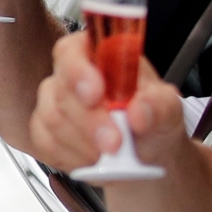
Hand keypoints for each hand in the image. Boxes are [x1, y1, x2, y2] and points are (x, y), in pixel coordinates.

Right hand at [28, 33, 187, 171]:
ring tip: (112, 154)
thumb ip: (160, 105)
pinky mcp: (43, 131)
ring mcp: (52, 102)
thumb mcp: (169, 109)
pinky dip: (73, 158)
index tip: (95, 94)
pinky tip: (93, 160)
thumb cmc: (152, 119)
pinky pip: (46, 144)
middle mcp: (70, 75)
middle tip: (115, 144)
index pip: (73, 50)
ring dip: (84, 143)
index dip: (78, 70)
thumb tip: (139, 110)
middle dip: (89, 121)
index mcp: (98, 55)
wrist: (145, 152)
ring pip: (52, 119)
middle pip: (61, 90)